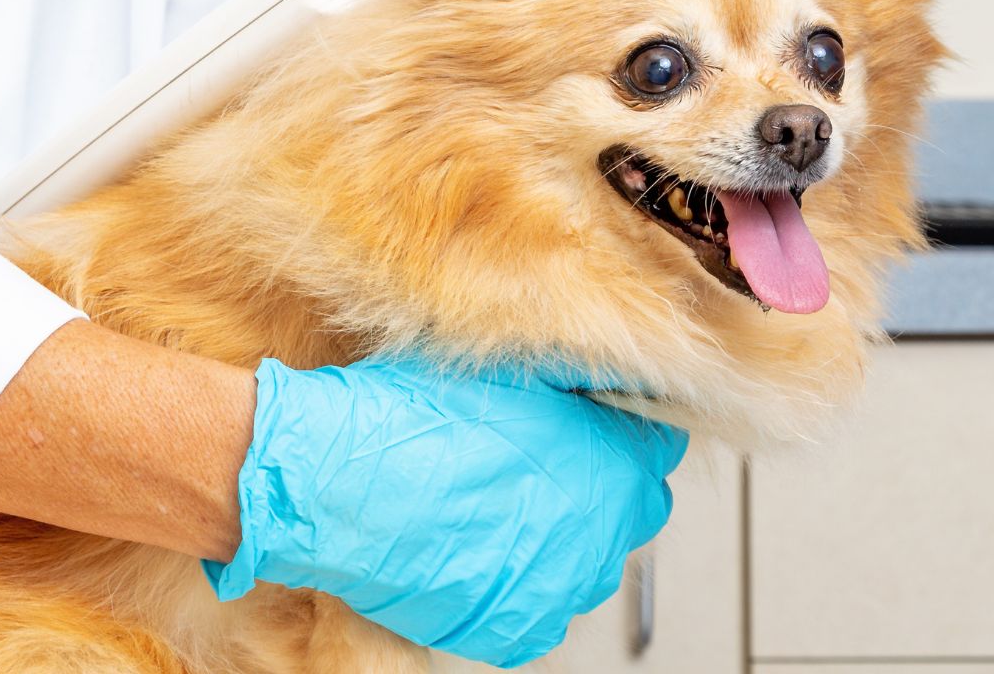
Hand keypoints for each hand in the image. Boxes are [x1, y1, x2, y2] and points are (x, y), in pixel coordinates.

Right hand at [203, 355, 687, 666]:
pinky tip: (466, 544)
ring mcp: (557, 590)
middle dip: (594, 485)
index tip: (585, 422)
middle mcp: (601, 536)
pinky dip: (510, 579)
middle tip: (530, 461)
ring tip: (484, 502)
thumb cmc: (408, 416)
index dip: (617, 427)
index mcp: (613, 464)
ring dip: (551, 535)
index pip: (657, 445)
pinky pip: (533, 605)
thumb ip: (573, 378)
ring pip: (579, 562)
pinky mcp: (511, 628)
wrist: (336, 482)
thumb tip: (603, 376)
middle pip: (628, 508)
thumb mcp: (503, 365)